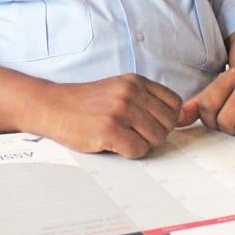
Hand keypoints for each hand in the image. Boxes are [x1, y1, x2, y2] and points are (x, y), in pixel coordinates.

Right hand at [39, 74, 181, 158]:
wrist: (53, 106)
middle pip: (168, 124)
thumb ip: (146, 99)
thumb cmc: (86, 102)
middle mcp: (130, 93)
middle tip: (135, 134)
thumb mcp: (119, 88)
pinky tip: (113, 144)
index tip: (151, 124)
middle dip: (155, 134)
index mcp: (135, 81)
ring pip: (156, 139)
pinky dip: (129, 153)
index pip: (174, 103)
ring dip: (142, 144)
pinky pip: (138, 150)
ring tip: (123, 138)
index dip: (166, 119)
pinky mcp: (109, 130)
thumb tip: (181, 117)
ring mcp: (120, 111)